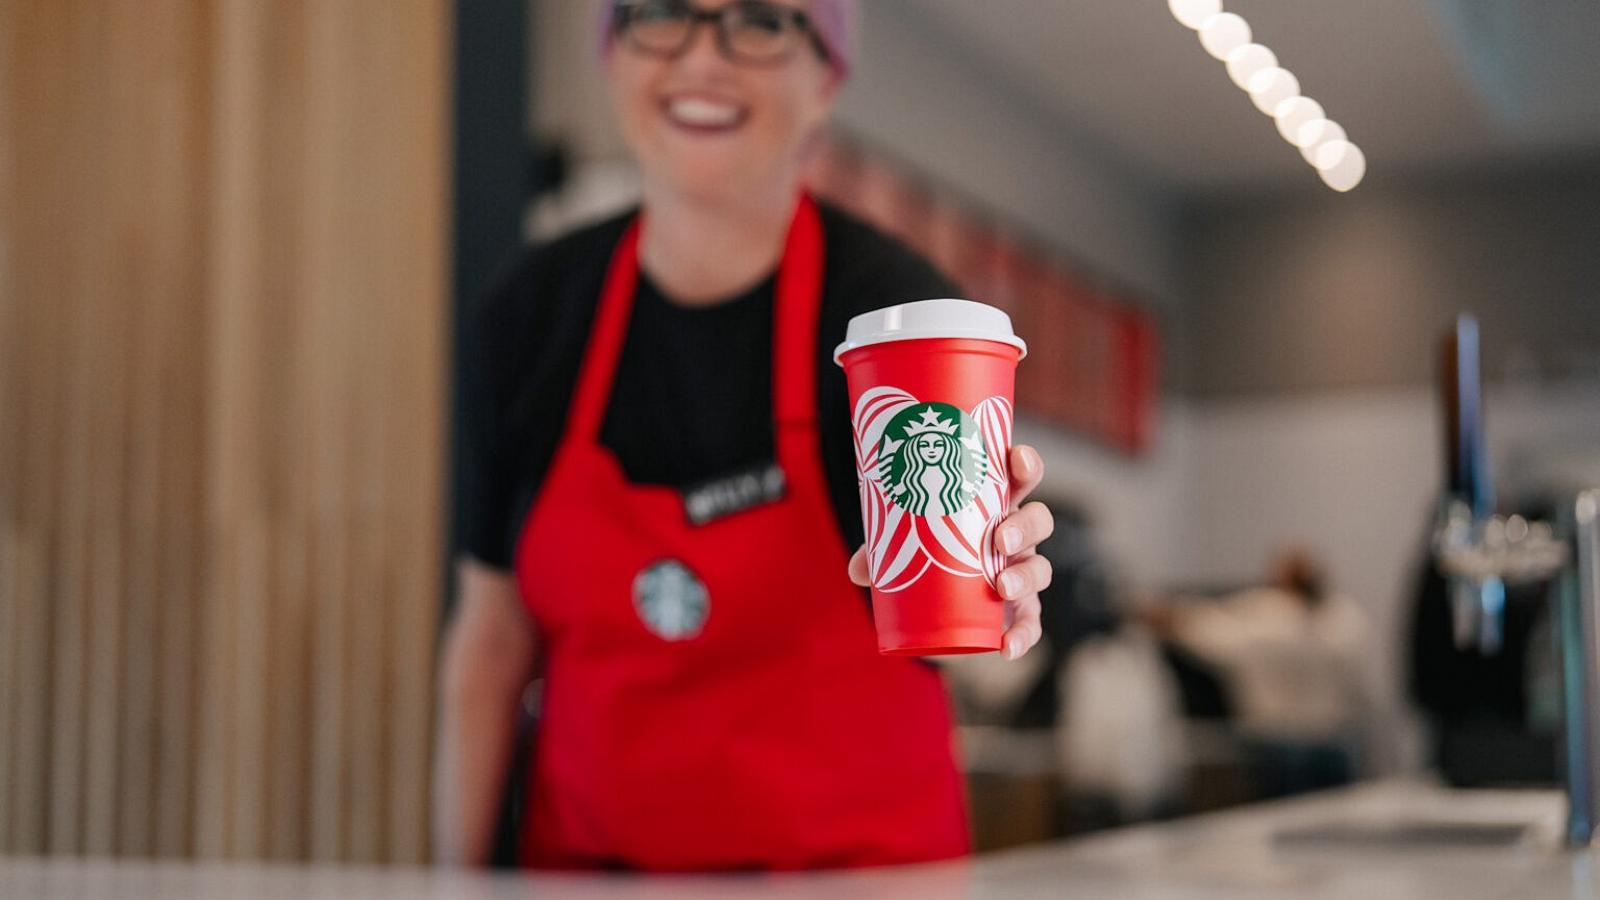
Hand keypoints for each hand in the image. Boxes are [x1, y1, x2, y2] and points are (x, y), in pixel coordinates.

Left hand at [848, 444, 1053, 660]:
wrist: (939, 593)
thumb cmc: (926, 545)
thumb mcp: (903, 539)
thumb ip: (880, 548)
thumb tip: (857, 570)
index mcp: (995, 502)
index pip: (1022, 476)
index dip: (1027, 465)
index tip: (1017, 461)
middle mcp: (1016, 534)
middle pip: (1039, 521)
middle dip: (1025, 527)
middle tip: (999, 539)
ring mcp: (1021, 569)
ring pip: (1040, 568)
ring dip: (1026, 576)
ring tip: (1001, 587)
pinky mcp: (1019, 607)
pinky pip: (1031, 621)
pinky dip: (1024, 634)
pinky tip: (1007, 647)